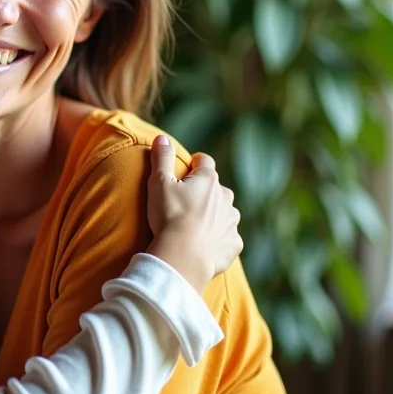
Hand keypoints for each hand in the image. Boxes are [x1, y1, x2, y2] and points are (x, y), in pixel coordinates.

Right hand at [145, 137, 242, 293]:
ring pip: (225, 213)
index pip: (204, 161)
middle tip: (185, 203)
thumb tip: (162, 137)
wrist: (183, 256)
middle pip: (216, 188)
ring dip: (214, 216)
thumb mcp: (158, 182)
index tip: (186, 169)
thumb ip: (161, 158)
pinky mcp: (234, 244)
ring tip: (195, 227)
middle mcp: (226, 198)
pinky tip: (204, 247)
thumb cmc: (169, 216)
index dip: (194, 164)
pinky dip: (218, 240)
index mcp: (208, 180)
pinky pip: (228, 238)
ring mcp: (232, 222)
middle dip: (205, 192)